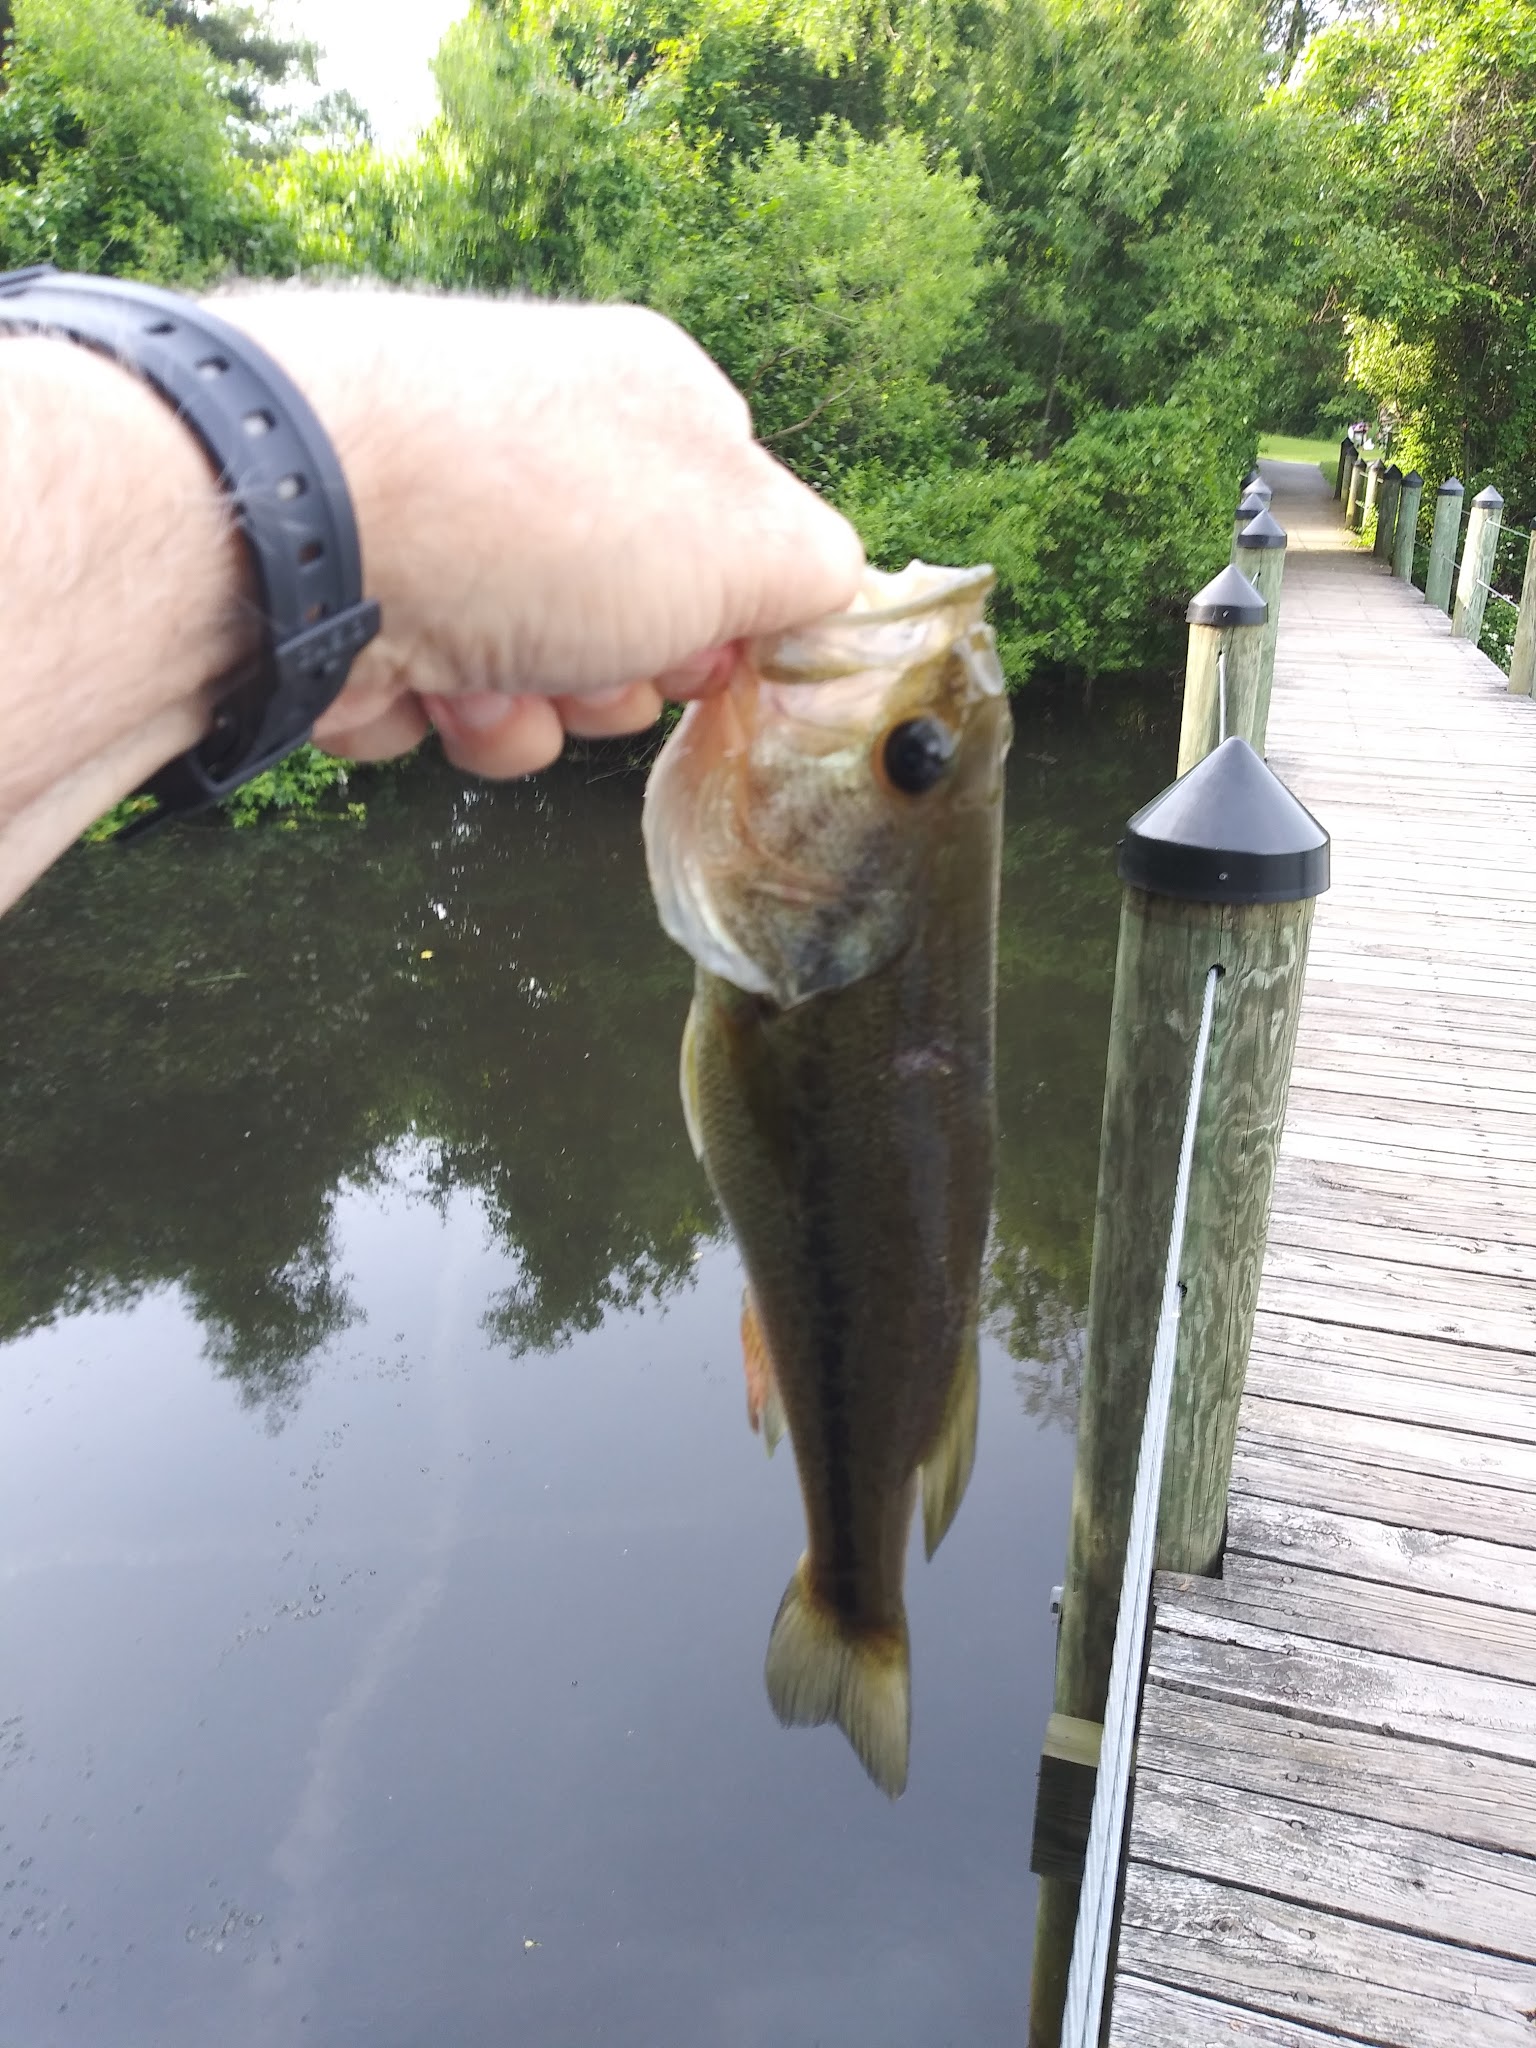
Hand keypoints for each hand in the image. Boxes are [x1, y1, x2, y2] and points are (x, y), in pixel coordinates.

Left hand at [214, 290, 865, 776]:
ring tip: (471, 680)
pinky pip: (421, 690)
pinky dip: (416, 708)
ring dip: (512, 714)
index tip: (708, 664)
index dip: (730, 623)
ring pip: (523, 678)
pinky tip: (392, 675)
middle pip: (625, 623)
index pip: (737, 535)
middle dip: (608, 682)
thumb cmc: (537, 515)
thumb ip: (818, 573)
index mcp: (651, 401)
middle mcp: (540, 445)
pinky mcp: (348, 588)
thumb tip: (832, 595)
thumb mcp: (743, 545)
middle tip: (584, 671)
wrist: (291, 522)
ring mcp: (438, 517)